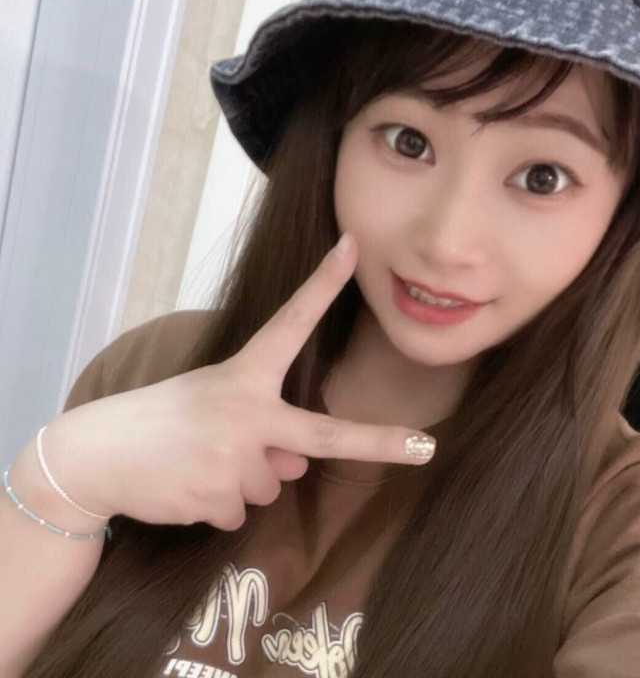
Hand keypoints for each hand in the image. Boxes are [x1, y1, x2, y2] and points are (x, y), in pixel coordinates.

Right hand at [39, 234, 435, 531]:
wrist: (93, 456)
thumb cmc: (161, 420)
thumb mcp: (214, 408)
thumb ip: (264, 431)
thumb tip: (295, 466)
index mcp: (243, 374)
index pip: (290, 322)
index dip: (322, 286)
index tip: (352, 248)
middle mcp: (246, 411)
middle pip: (324, 435)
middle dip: (379, 443)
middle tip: (425, 448)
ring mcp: (233, 456)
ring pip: (270, 484)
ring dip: (240, 481)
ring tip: (196, 462)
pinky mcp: (216, 498)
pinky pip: (239, 512)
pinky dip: (217, 505)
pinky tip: (185, 486)